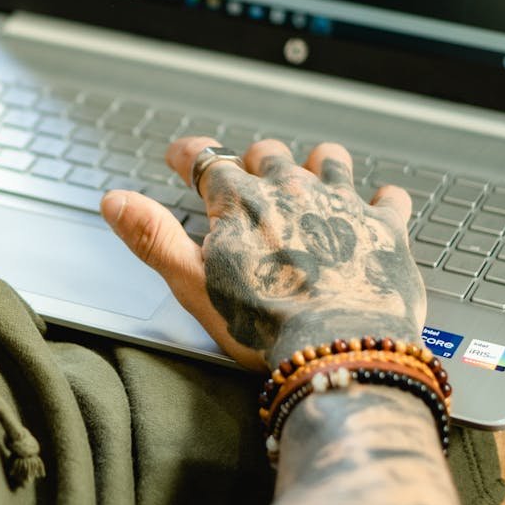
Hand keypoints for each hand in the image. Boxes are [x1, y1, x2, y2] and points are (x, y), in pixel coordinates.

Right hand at [101, 137, 424, 369]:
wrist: (341, 349)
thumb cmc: (263, 324)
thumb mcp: (190, 282)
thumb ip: (151, 236)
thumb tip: (115, 201)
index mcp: (240, 201)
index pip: (206, 159)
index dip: (188, 155)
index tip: (179, 156)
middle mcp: (291, 190)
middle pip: (267, 154)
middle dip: (252, 160)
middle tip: (245, 171)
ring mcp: (341, 206)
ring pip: (328, 160)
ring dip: (316, 163)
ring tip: (311, 169)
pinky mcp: (384, 230)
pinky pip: (389, 198)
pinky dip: (381, 198)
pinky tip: (379, 202)